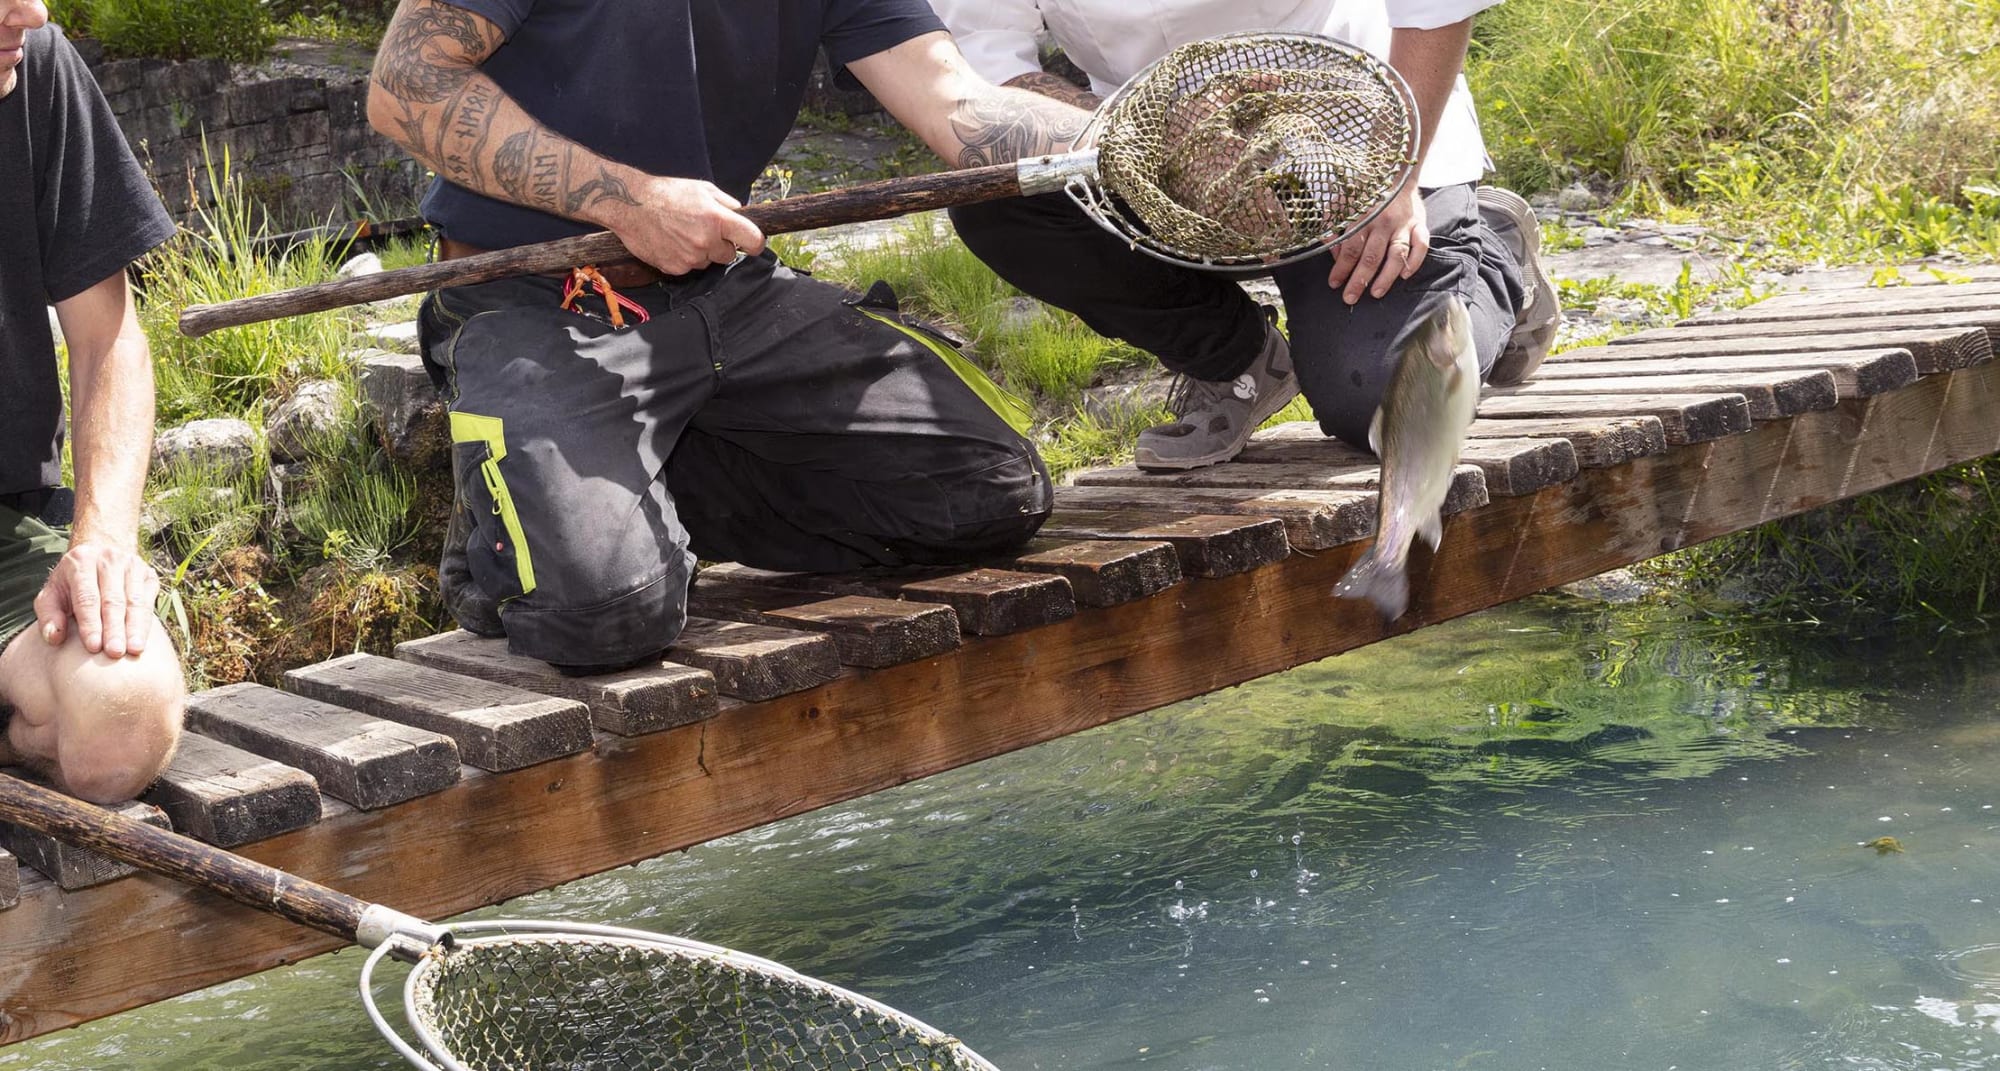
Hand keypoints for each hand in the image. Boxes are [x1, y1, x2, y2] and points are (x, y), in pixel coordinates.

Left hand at [33, 540, 159, 658]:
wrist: (100, 553)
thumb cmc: (72, 582)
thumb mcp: (52, 593)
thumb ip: (49, 615)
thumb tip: (55, 638)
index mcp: (81, 561)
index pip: (87, 596)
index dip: (90, 623)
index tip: (93, 647)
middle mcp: (109, 559)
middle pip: (113, 599)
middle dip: (114, 628)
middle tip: (115, 652)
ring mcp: (132, 565)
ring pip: (135, 601)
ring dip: (135, 627)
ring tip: (133, 649)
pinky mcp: (149, 574)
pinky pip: (149, 601)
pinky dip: (146, 622)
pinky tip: (142, 641)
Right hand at [598, 175, 765, 276]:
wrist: (630, 205)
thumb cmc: (666, 193)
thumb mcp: (701, 188)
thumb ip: (726, 203)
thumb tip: (742, 214)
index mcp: (717, 218)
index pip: (753, 240)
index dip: (756, 243)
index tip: (752, 243)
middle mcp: (706, 240)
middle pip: (729, 254)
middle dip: (721, 245)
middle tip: (704, 230)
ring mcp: (690, 257)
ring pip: (708, 262)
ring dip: (701, 251)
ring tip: (683, 233)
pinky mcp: (675, 268)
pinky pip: (689, 267)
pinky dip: (684, 258)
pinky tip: (672, 242)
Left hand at [1326, 184, 1428, 304]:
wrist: (1396, 172)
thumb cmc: (1367, 192)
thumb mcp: (1343, 202)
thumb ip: (1333, 225)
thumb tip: (1332, 251)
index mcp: (1362, 217)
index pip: (1350, 249)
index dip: (1341, 268)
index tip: (1334, 283)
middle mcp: (1384, 222)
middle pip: (1371, 257)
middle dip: (1359, 280)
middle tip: (1350, 297)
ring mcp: (1404, 224)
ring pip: (1396, 255)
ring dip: (1386, 276)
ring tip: (1376, 293)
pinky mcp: (1420, 223)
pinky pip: (1421, 244)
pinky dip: (1415, 261)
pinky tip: (1405, 275)